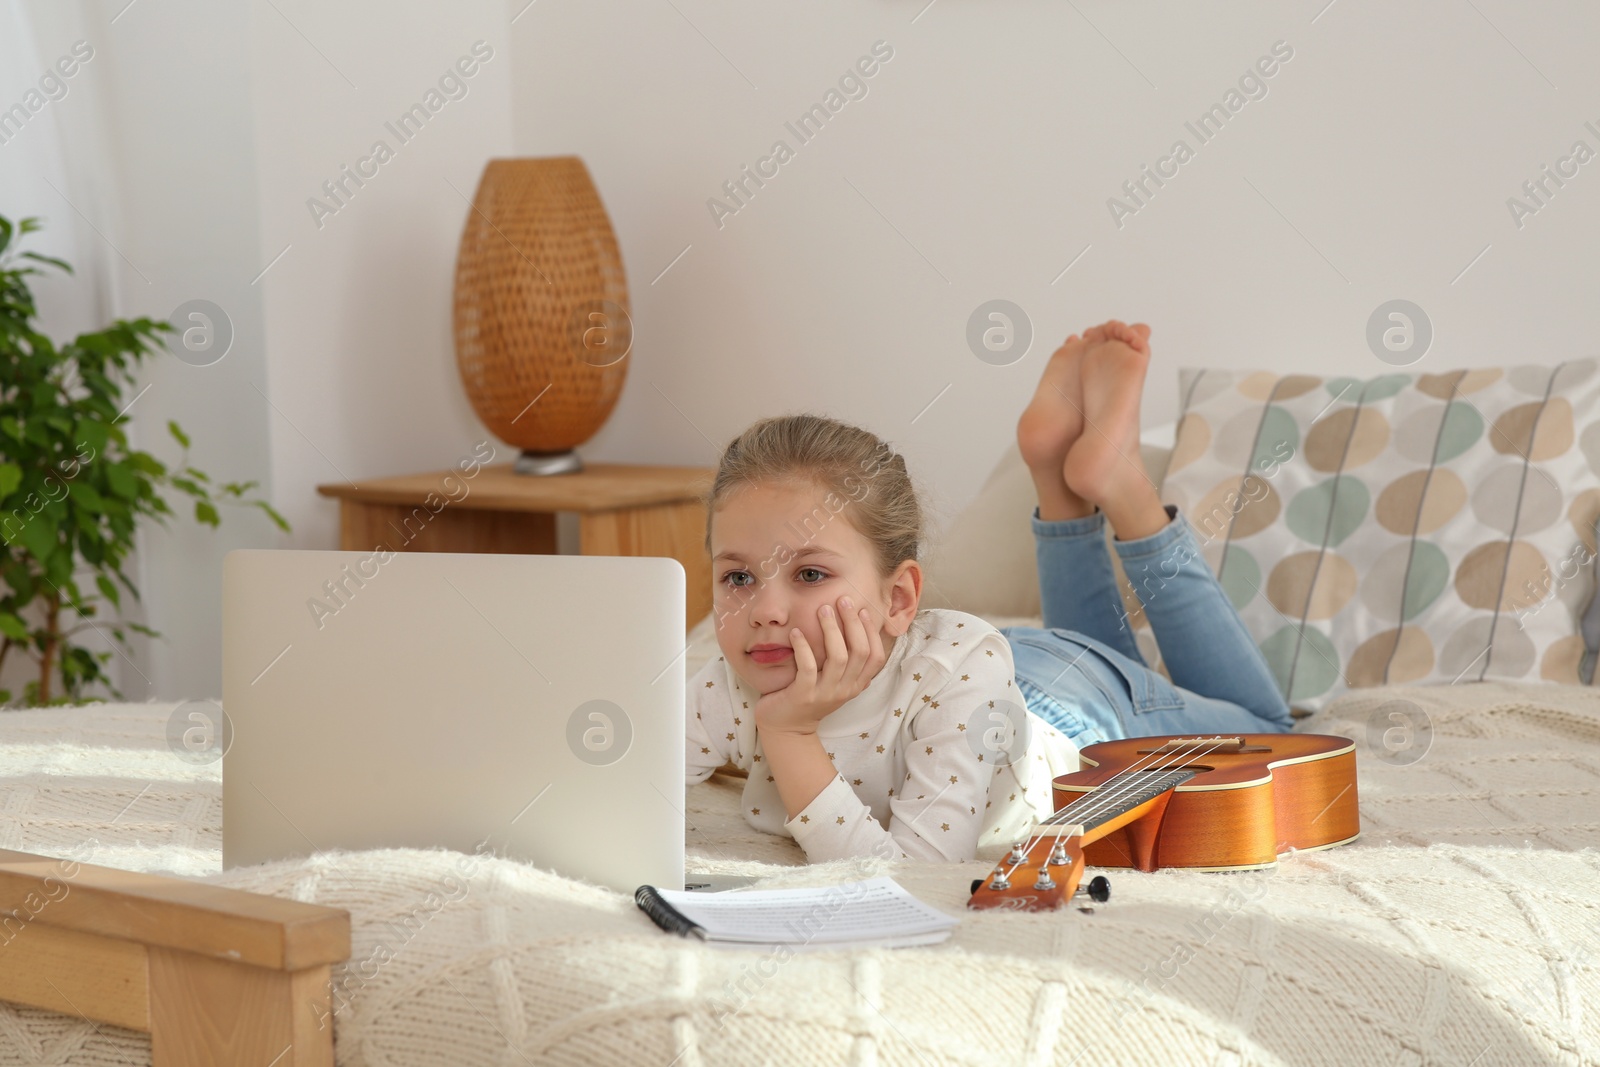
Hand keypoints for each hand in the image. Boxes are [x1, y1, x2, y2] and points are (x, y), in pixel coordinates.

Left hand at [754, 596, 887, 736]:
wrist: (785, 728)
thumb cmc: (809, 697)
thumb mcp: (834, 682)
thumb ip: (846, 664)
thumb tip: (858, 631)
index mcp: (856, 685)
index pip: (875, 657)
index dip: (871, 632)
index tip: (862, 609)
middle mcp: (845, 689)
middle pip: (860, 652)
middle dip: (853, 623)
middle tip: (843, 600)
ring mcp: (825, 693)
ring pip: (838, 657)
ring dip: (831, 629)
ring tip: (822, 609)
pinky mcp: (803, 695)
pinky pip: (808, 667)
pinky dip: (803, 646)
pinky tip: (796, 632)